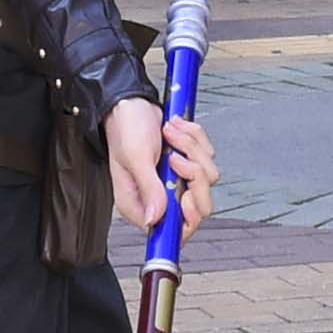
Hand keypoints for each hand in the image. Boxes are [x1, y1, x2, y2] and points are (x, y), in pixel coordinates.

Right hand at [103, 98, 216, 239]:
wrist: (132, 101)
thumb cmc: (125, 128)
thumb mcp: (136, 157)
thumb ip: (149, 189)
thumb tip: (155, 219)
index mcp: (139, 204)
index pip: (172, 231)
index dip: (187, 218)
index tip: (186, 195)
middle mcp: (159, 196)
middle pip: (199, 207)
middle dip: (194, 176)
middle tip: (177, 157)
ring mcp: (175, 180)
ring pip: (207, 178)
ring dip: (192, 150)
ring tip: (171, 135)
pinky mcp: (187, 163)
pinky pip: (208, 158)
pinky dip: (196, 139)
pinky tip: (177, 129)